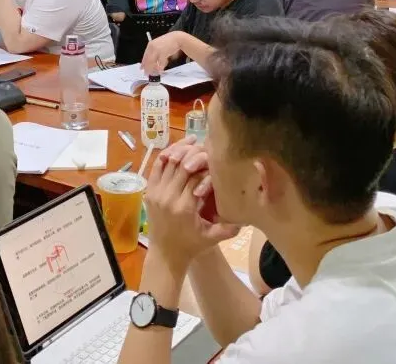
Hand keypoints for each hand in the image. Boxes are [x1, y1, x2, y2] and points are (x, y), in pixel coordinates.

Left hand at [142, 32, 182, 74]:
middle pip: (147, 60)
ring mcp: (158, 50)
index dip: (143, 64)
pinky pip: (160, 63)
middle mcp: (153, 47)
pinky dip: (160, 68)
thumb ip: (153, 52)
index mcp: (150, 45)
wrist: (176, 38)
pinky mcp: (164, 53)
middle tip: (147, 73)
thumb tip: (150, 62)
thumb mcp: (158, 45)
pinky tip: (161, 70)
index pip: (145, 56)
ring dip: (153, 69)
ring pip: (153, 63)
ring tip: (156, 72)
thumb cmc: (168, 42)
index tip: (141, 68)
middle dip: (147, 68)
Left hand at [144, 138, 239, 270]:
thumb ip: (227, 228)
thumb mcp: (211, 238)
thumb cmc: (191, 246)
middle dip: (194, 152)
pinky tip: (175, 149)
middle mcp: (168, 197)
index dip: (206, 165)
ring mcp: (156, 193)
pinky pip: (156, 168)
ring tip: (192, 140)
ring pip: (167, 163)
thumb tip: (247, 218)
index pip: (196, 176)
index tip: (215, 156)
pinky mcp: (149, 192)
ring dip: (179, 150)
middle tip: (204, 143)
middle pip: (181, 165)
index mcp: (185, 207)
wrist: (165, 254)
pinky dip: (165, 156)